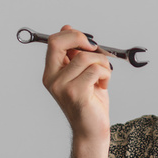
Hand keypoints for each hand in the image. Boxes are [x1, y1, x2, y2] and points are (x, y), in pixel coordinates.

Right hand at [42, 25, 112, 141]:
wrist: (92, 130)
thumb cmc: (90, 102)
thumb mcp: (82, 73)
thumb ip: (75, 54)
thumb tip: (67, 27)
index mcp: (51, 72)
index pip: (54, 41)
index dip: (73, 35)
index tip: (89, 42)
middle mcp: (52, 79)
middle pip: (60, 42)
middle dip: (82, 39)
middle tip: (96, 49)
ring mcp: (62, 87)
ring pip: (86, 57)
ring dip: (102, 63)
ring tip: (104, 76)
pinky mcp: (76, 93)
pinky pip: (96, 70)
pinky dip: (106, 75)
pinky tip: (103, 85)